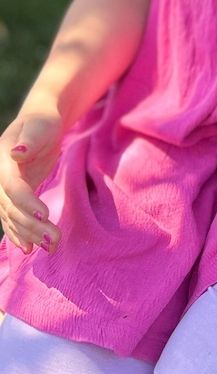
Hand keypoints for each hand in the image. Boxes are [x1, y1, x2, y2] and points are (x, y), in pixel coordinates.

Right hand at [0, 112, 63, 254]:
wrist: (37, 126)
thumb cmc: (41, 124)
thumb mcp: (38, 128)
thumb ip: (28, 141)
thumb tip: (17, 153)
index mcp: (3, 162)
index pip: (12, 187)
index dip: (26, 202)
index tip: (44, 215)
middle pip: (13, 208)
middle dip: (33, 225)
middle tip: (55, 239)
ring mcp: (4, 190)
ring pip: (13, 217)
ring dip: (30, 234)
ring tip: (50, 247)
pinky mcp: (13, 197)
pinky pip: (12, 219)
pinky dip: (19, 234)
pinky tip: (29, 248)